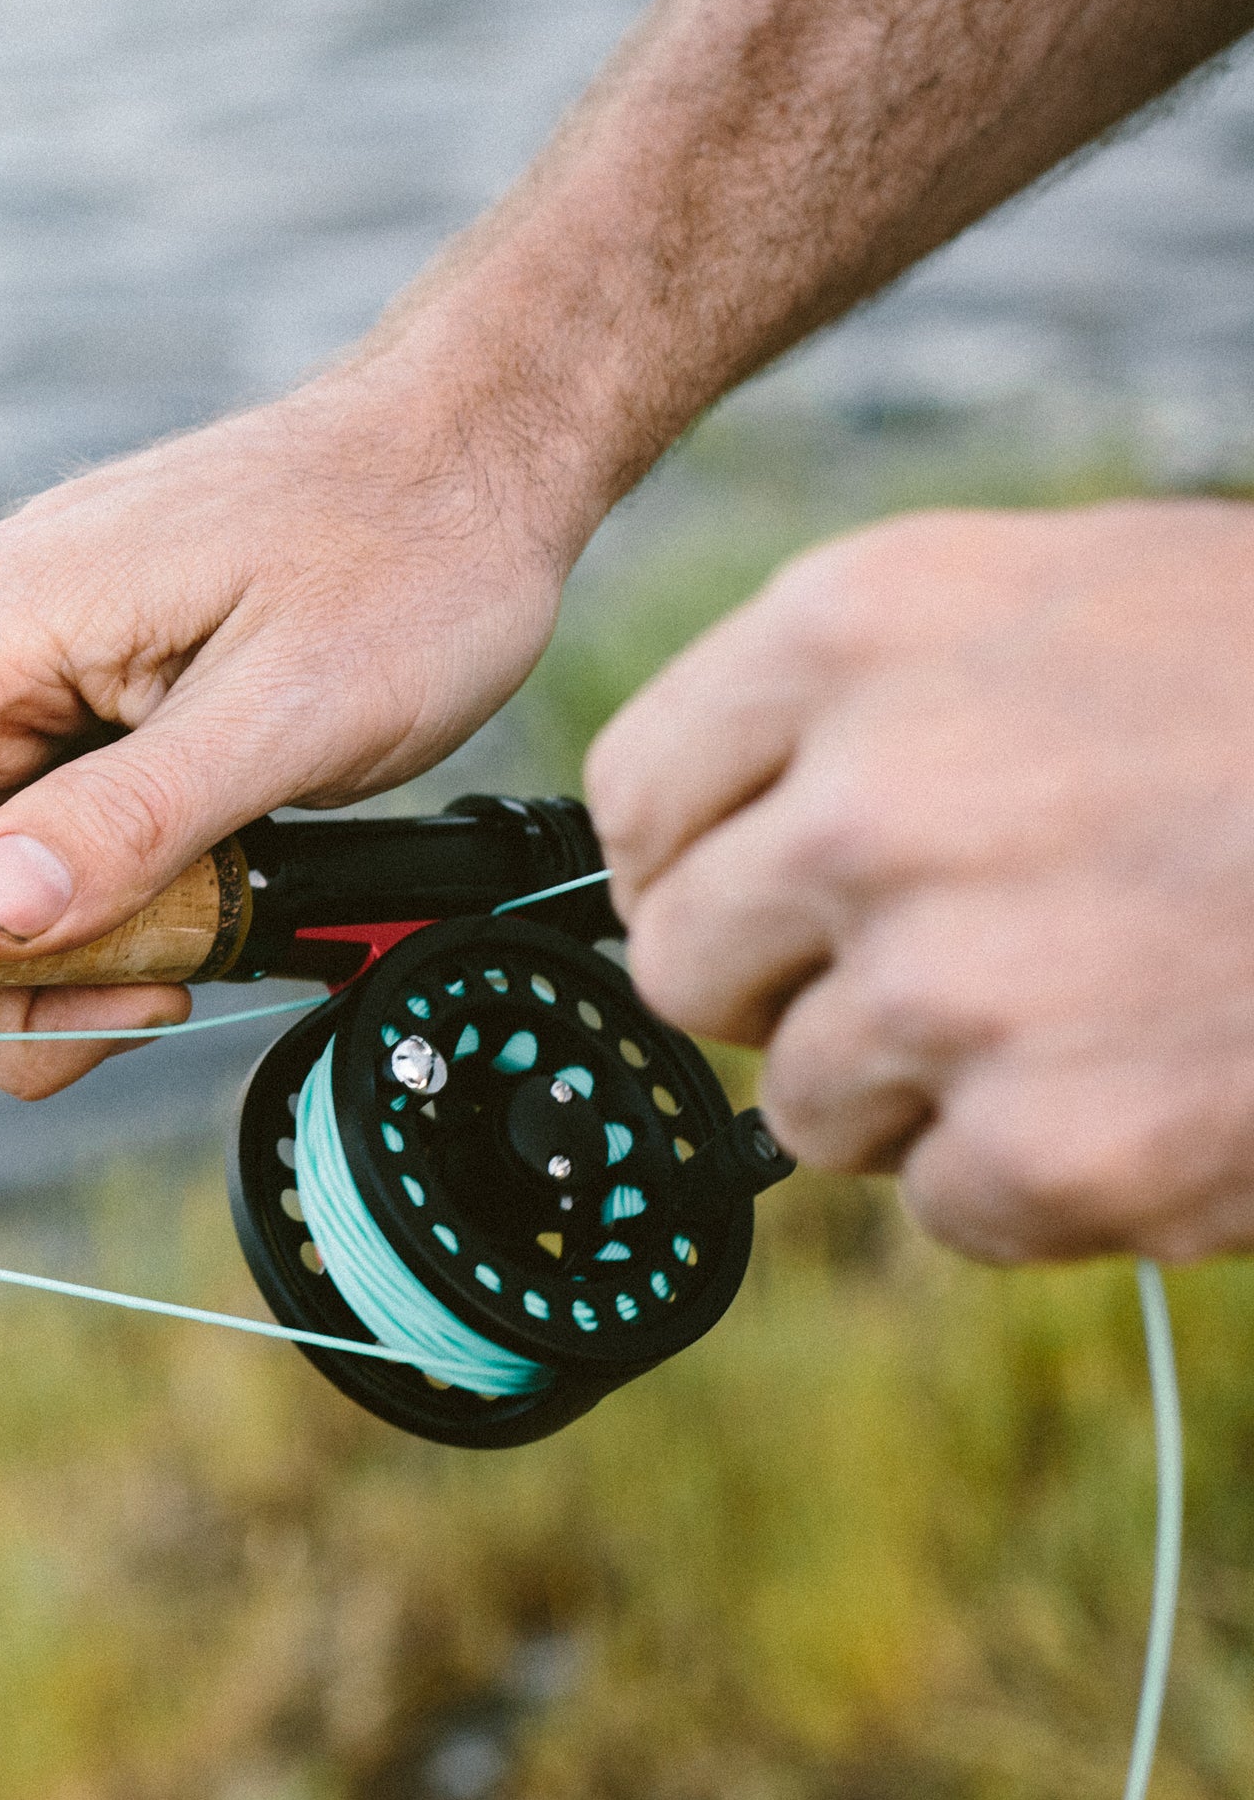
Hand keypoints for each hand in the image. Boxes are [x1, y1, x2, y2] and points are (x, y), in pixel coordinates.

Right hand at [0, 368, 596, 1097]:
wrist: (470, 453)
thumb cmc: (405, 553)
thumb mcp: (289, 709)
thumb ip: (131, 817)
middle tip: (105, 1014)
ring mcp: (13, 678)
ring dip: (23, 963)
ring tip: (161, 980)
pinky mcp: (64, 709)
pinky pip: (11, 841)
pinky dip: (70, 915)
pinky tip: (169, 931)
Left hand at [591, 501, 1253, 1261]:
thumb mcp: (1065, 596)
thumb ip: (863, 696)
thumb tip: (715, 832)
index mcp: (850, 632)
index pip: (635, 801)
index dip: (698, 869)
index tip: (768, 898)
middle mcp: (866, 803)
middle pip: (685, 967)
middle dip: (793, 990)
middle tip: (949, 969)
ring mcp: (950, 982)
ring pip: (807, 1102)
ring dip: (932, 1089)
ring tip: (1101, 1005)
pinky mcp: (1047, 1147)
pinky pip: (944, 1203)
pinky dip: (1045, 1178)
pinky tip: (1164, 1082)